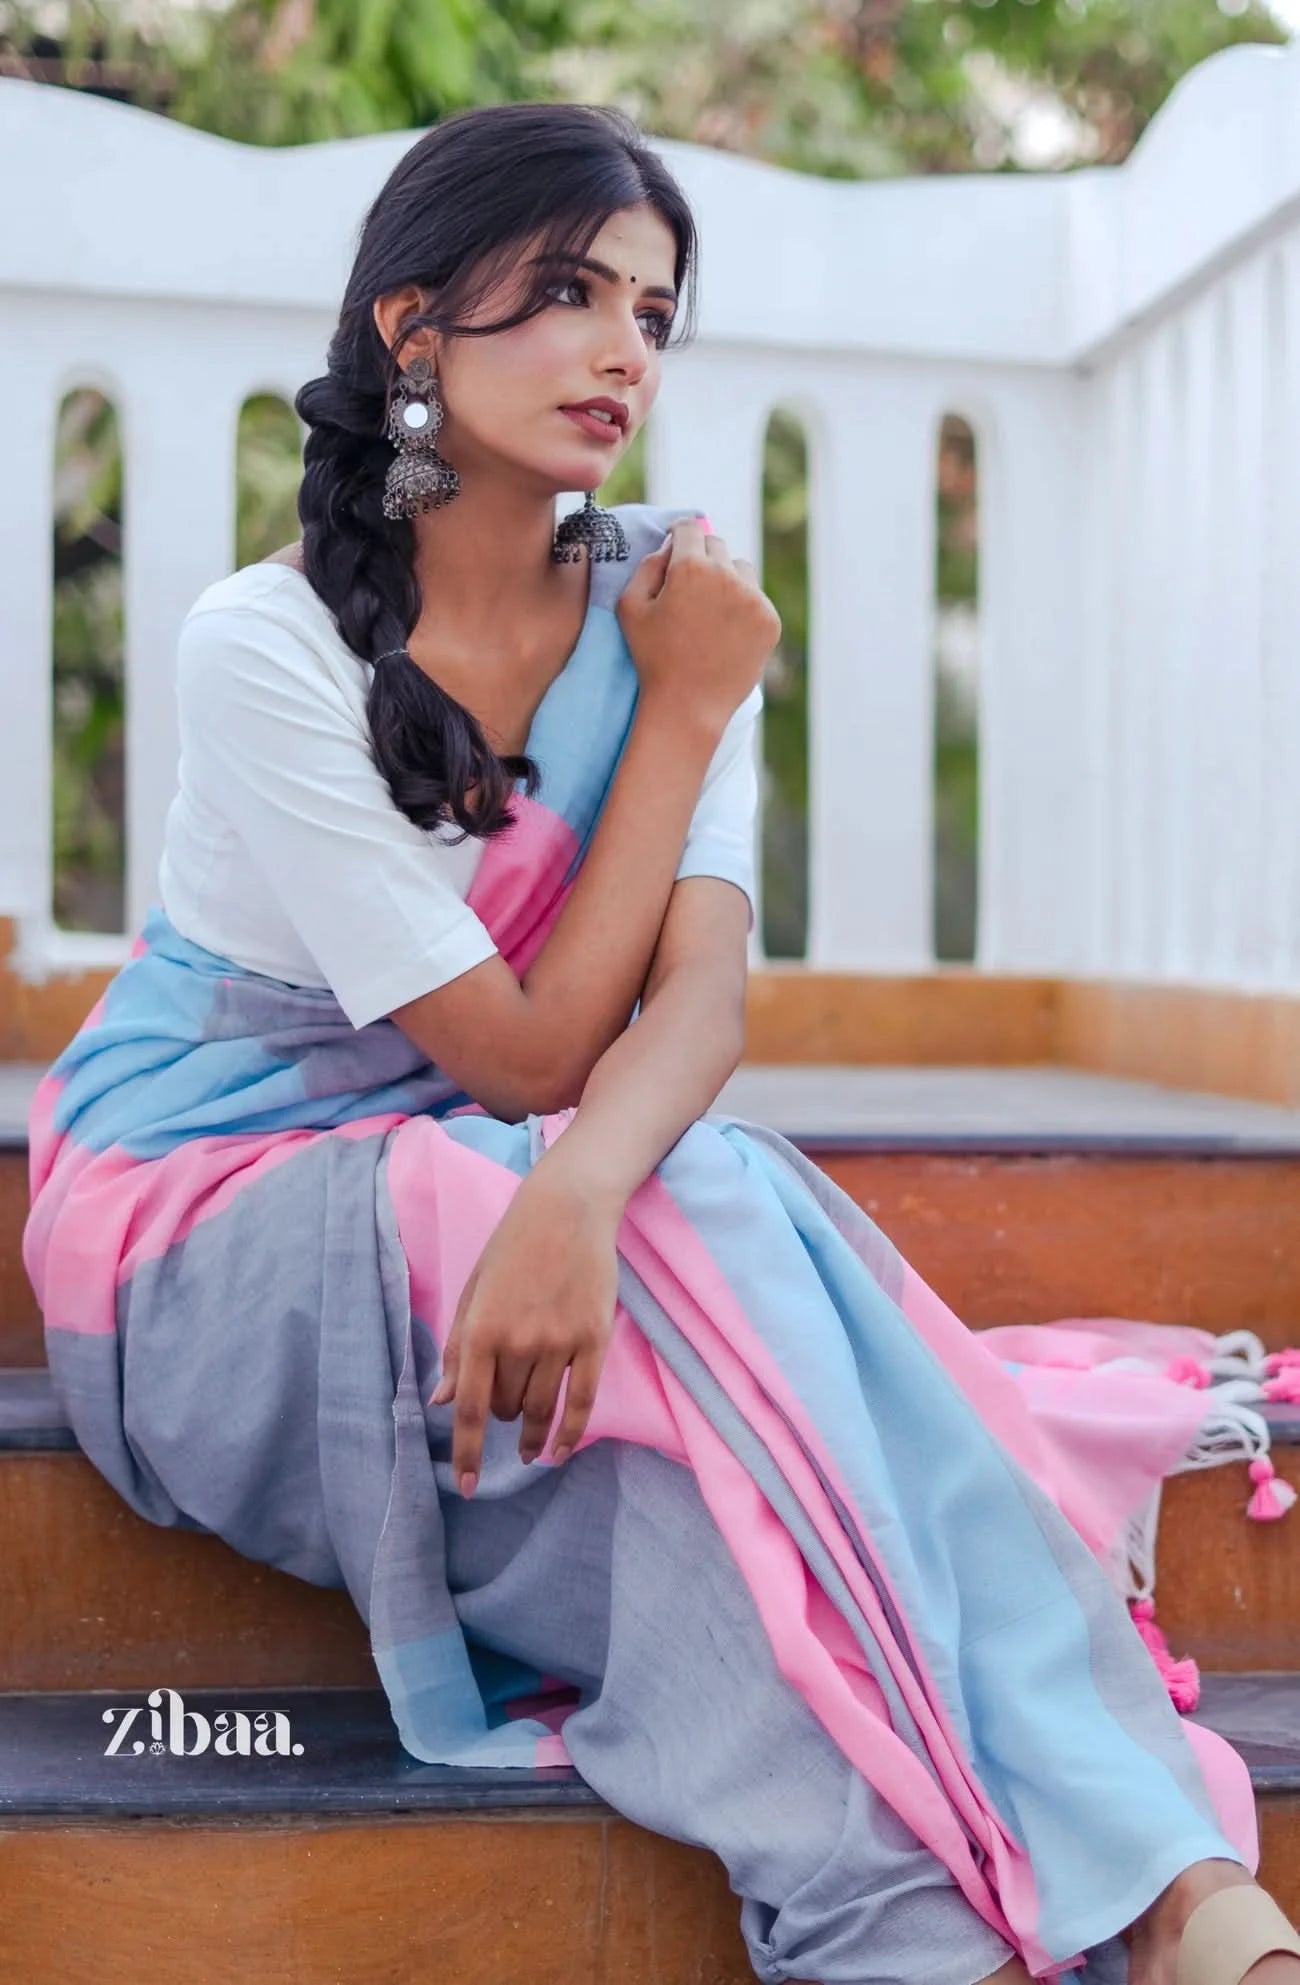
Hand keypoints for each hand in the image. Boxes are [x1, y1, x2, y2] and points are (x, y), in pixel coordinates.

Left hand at [426, 1172, 619, 1495]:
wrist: (567, 1208)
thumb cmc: (512, 1245)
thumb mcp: (473, 1291)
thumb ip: (458, 1349)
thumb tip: (443, 1401)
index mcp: (481, 1329)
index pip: (471, 1408)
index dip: (467, 1453)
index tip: (466, 1486)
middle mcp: (519, 1342)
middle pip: (507, 1408)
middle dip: (501, 1417)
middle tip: (505, 1406)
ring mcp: (560, 1342)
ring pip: (541, 1409)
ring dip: (531, 1433)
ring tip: (528, 1447)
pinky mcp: (595, 1339)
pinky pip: (583, 1401)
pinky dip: (571, 1432)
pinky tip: (560, 1451)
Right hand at [616, 515, 781, 735]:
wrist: (689, 706)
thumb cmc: (653, 658)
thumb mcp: (630, 607)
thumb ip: (646, 567)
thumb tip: (669, 547)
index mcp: (690, 566)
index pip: (689, 528)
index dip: (680, 533)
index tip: (677, 543)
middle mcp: (726, 575)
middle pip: (716, 545)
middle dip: (701, 557)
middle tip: (689, 586)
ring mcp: (753, 598)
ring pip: (740, 568)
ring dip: (726, 578)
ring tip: (708, 610)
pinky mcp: (769, 620)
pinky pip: (756, 598)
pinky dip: (742, 606)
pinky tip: (724, 631)